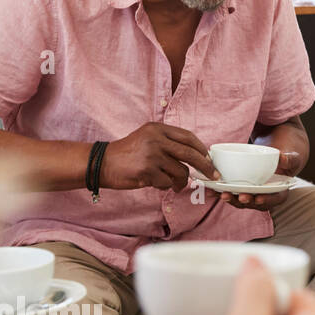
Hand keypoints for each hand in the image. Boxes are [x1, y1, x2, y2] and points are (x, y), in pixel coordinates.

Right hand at [101, 122, 217, 190]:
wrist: (101, 163)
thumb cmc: (128, 154)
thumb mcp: (147, 138)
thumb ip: (169, 143)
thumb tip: (198, 156)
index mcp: (157, 128)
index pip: (188, 137)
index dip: (202, 149)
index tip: (209, 158)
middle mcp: (155, 139)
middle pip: (190, 154)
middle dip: (205, 166)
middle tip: (213, 174)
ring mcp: (151, 155)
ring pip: (180, 171)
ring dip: (181, 181)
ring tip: (175, 184)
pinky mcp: (146, 171)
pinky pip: (167, 182)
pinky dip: (165, 186)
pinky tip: (156, 183)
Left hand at [218, 149, 301, 210]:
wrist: (278, 153)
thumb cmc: (288, 157)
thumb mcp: (293, 158)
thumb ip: (289, 160)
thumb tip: (282, 159)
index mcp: (280, 192)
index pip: (274, 199)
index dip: (267, 201)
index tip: (259, 198)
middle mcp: (265, 195)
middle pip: (255, 203)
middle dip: (245, 201)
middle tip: (239, 196)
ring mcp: (252, 192)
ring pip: (241, 199)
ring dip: (231, 199)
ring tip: (221, 194)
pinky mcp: (241, 187)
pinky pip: (231, 191)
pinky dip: (220, 192)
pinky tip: (211, 189)